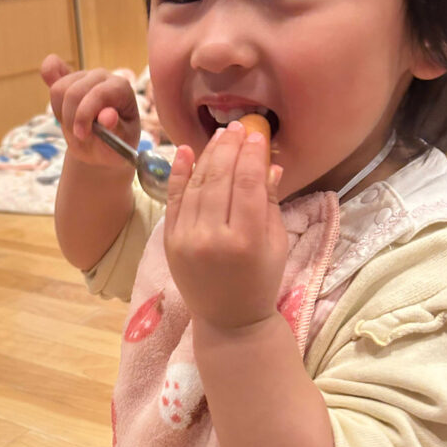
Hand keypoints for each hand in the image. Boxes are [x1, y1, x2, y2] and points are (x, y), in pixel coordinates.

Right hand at [41, 55, 141, 169]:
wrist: (102, 147)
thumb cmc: (115, 145)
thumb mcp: (120, 146)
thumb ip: (116, 130)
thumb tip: (108, 116)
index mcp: (121, 89)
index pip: (99, 94)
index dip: (85, 114)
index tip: (81, 135)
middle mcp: (102, 76)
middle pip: (74, 92)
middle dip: (71, 118)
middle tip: (78, 137)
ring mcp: (83, 75)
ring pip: (59, 89)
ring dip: (62, 114)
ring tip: (74, 127)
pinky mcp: (67, 78)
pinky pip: (52, 70)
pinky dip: (48, 74)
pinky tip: (48, 79)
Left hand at [163, 119, 287, 330]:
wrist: (229, 320)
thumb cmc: (260, 281)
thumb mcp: (276, 245)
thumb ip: (270, 204)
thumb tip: (270, 164)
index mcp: (246, 240)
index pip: (248, 185)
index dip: (253, 155)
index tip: (257, 134)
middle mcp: (213, 238)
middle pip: (221, 180)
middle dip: (230, 148)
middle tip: (238, 126)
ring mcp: (187, 238)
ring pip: (197, 185)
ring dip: (208, 155)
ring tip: (220, 135)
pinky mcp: (170, 240)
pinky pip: (173, 199)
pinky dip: (178, 173)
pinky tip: (185, 150)